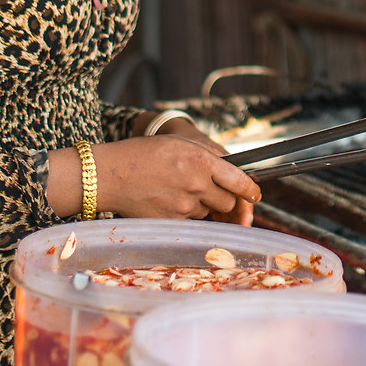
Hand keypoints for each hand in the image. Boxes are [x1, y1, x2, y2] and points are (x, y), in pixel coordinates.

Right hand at [46, 135, 258, 225]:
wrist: (110, 175)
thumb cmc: (143, 154)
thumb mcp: (179, 144)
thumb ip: (208, 157)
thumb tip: (232, 173)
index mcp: (201, 160)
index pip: (240, 181)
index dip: (251, 190)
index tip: (256, 195)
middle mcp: (197, 184)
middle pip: (228, 201)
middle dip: (225, 199)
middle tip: (211, 192)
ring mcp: (185, 206)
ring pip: (208, 211)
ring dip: (202, 205)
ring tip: (177, 190)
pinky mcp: (173, 221)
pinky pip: (191, 221)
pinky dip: (185, 214)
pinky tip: (168, 201)